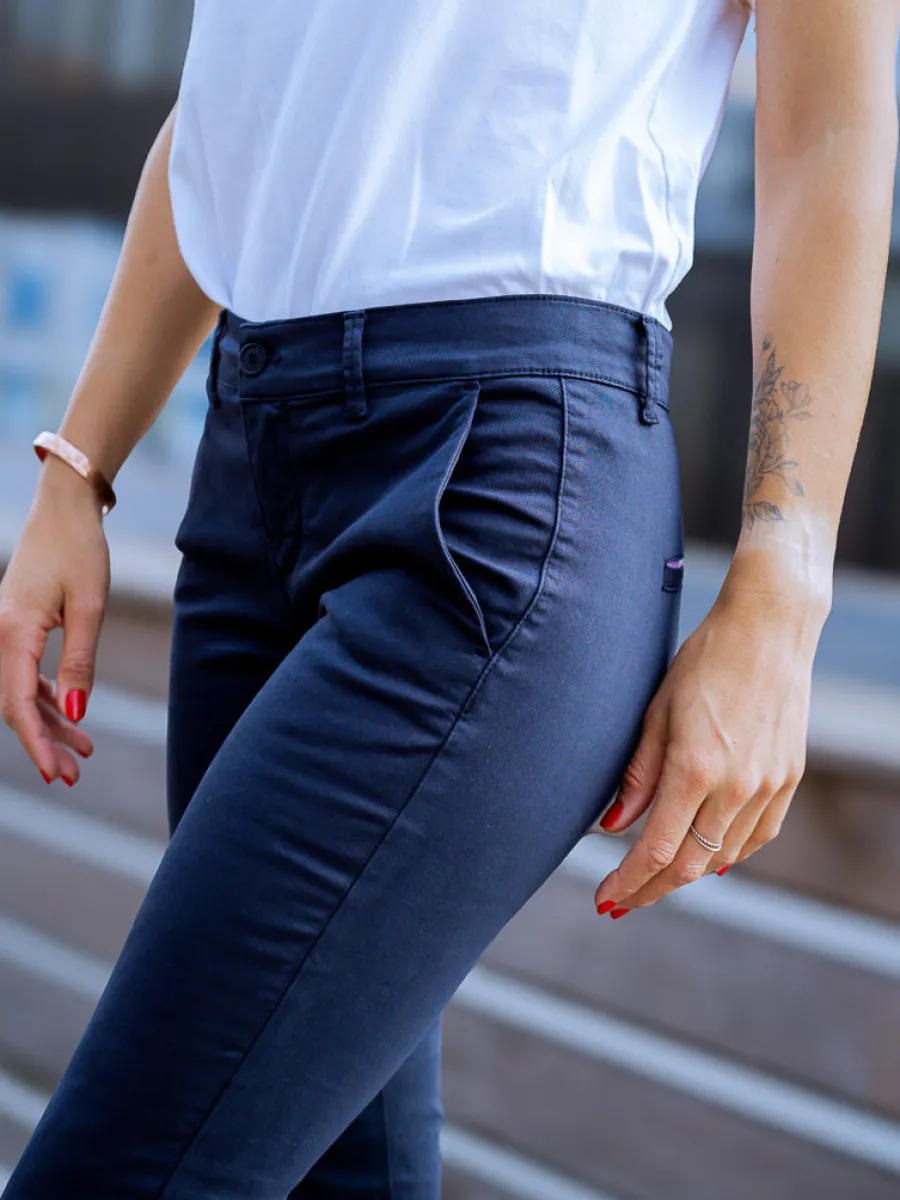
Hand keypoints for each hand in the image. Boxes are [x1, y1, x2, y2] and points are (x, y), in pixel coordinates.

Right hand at [0, 460, 107, 783]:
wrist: (64, 509)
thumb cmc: (79, 551)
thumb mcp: (89, 607)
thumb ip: (80, 662)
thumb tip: (75, 714)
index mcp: (12, 631)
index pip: (18, 702)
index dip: (36, 743)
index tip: (57, 774)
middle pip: (16, 704)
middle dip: (44, 742)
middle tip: (75, 774)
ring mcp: (5, 631)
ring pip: (22, 691)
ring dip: (49, 722)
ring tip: (84, 751)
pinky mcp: (17, 626)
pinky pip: (26, 673)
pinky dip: (48, 697)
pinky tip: (72, 716)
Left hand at [592, 569, 824, 916]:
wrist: (768, 631)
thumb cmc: (704, 662)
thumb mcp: (656, 713)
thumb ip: (638, 775)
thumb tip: (613, 825)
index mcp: (696, 769)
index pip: (657, 849)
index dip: (630, 882)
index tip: (608, 898)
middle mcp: (737, 786)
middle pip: (691, 864)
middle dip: (653, 889)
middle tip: (624, 901)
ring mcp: (769, 785)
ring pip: (725, 855)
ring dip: (688, 872)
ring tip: (656, 876)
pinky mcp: (789, 778)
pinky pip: (757, 835)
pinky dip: (729, 852)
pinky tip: (708, 855)